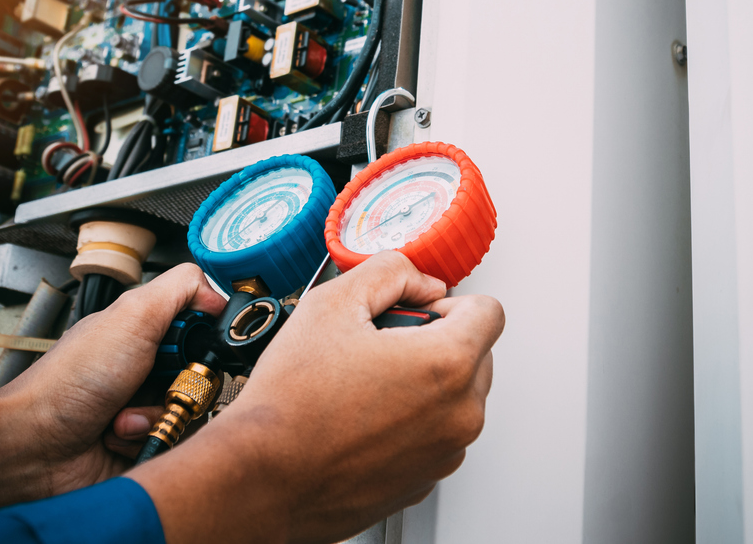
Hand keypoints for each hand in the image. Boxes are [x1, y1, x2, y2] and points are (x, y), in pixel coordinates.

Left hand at [0, 263, 225, 533]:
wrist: (33, 446)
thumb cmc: (68, 382)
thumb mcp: (130, 316)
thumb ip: (179, 289)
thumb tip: (218, 290)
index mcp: (142, 333)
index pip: (200, 329)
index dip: (203, 339)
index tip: (194, 346)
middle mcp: (145, 369)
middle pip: (203, 373)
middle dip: (182, 383)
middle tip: (157, 381)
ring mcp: (142, 408)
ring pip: (192, 412)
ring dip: (158, 415)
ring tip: (123, 416)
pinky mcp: (142, 445)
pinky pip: (174, 443)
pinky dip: (146, 439)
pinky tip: (116, 435)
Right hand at [130, 251, 504, 543]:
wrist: (262, 477)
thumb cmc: (291, 402)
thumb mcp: (333, 303)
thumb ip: (390, 272)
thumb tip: (421, 281)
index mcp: (448, 364)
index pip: (490, 311)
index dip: (449, 302)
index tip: (417, 312)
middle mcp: (460, 414)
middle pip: (477, 354)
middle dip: (437, 342)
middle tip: (382, 346)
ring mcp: (445, 453)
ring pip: (458, 397)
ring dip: (427, 384)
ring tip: (367, 384)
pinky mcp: (425, 480)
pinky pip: (436, 435)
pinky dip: (413, 423)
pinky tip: (364, 417)